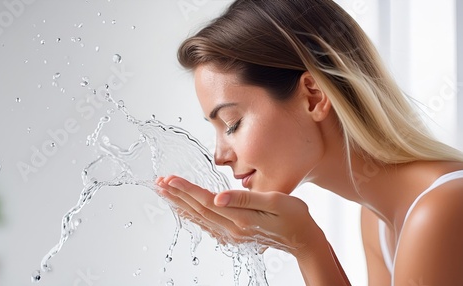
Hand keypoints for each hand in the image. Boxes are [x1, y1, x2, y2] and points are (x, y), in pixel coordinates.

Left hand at [156, 175, 317, 253]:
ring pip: (199, 218)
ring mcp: (232, 235)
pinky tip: (184, 209)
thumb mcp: (276, 201)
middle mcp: (233, 230)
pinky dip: (192, 215)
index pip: (206, 201)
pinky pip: (207, 225)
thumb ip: (245, 199)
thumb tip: (218, 197)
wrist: (304, 240)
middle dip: (177, 195)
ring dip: (180, 204)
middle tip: (159, 182)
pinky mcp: (234, 236)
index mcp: (242, 219)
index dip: (186, 189)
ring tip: (164, 192)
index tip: (169, 179)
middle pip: (198, 210)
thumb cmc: (295, 216)